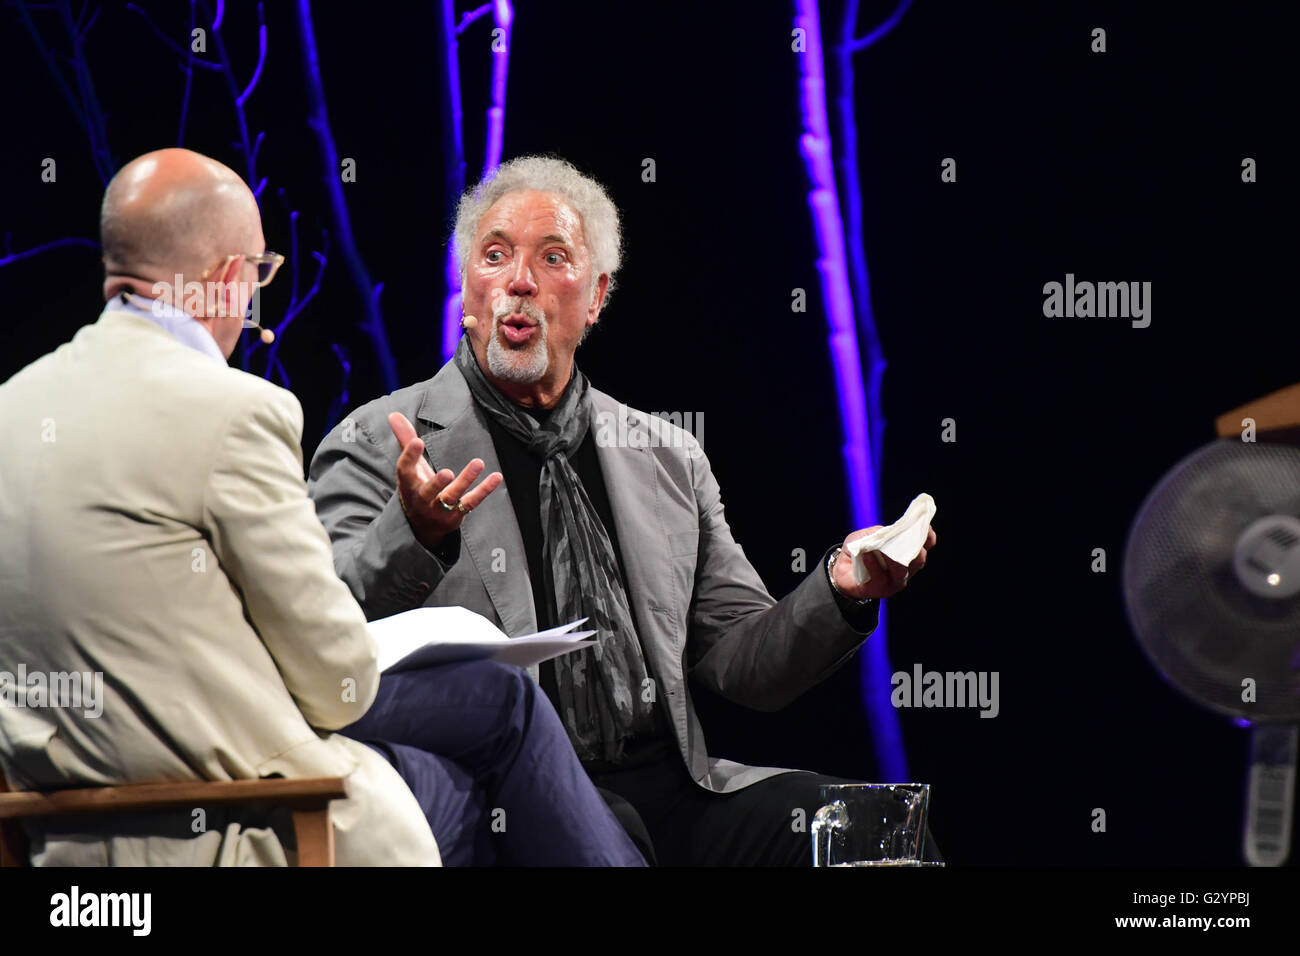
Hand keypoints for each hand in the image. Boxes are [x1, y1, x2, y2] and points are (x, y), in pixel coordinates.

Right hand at [388, 412, 502, 548]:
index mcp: (408, 486)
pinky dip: (484, 490)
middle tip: (447, 472)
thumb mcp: (410, 467)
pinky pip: (472, 502)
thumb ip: (404, 440)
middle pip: (428, 492)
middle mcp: (422, 500)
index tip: (417, 441)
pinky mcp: (457, 515)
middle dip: (437, 483)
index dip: (409, 457)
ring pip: (452, 496)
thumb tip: (393, 414)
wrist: (422, 528)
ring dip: (465, 481)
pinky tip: (496, 476)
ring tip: (478, 462)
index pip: (405, 472)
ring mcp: (440, 510)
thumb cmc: (417, 488)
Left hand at [830, 524, 936, 600]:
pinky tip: (867, 556)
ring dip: (892, 558)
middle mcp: (905, 570)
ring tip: (881, 548)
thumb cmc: (859, 550)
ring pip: (901, 571)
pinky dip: (873, 565)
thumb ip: (879, 532)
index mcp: (906, 555)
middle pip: (919, 560)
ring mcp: (893, 582)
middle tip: (902, 536)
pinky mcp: (879, 590)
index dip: (928, 536)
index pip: (925, 546)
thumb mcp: (867, 535)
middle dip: (913, 547)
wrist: (841, 570)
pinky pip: (879, 578)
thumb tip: (887, 533)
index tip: (925, 525)